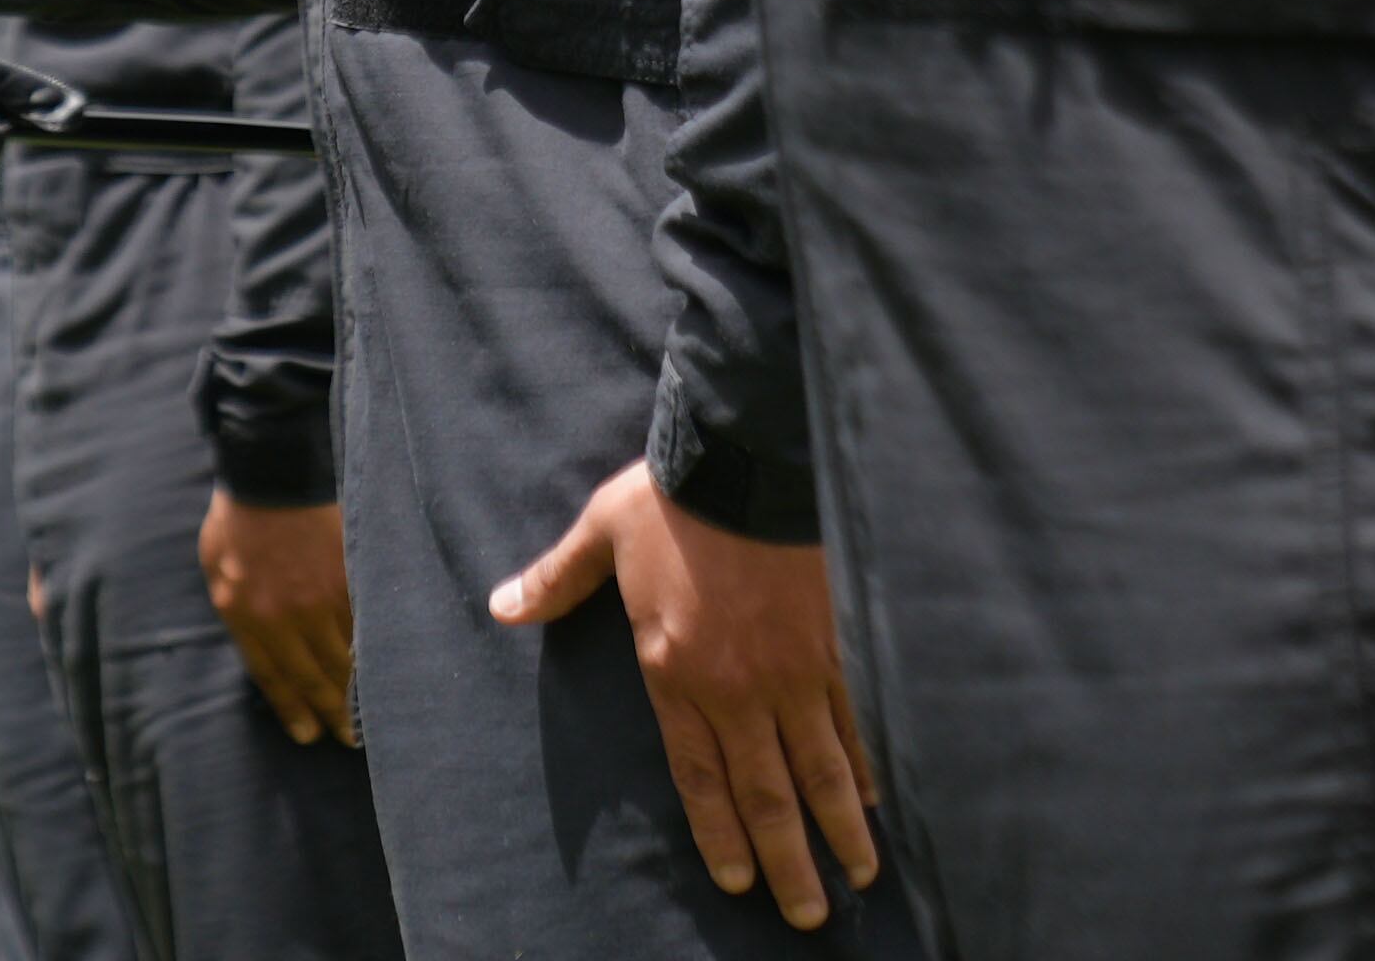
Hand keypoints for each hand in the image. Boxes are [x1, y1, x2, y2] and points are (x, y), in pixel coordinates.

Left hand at [203, 490, 358, 745]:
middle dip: (331, 713)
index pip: (272, 678)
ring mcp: (315, 600)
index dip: (293, 710)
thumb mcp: (215, 568)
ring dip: (355, 693)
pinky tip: (382, 671)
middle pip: (312, 678)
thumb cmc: (237, 519)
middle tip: (347, 738)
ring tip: (368, 717)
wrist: (271, 473)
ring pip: (341, 660)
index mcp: (242, 615)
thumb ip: (236, 607)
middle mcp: (280, 616)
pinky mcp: (344, 581)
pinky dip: (370, 652)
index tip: (309, 735)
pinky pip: (361, 628)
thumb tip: (254, 643)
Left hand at [495, 459, 876, 929]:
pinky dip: (861, 764)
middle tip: (803, 917)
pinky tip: (872, 800)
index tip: (739, 883)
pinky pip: (848, 721)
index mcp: (674, 671)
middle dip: (787, 860)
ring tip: (857, 879)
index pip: (699, 777)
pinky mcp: (830, 646)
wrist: (744, 460)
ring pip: (818, 770)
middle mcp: (736, 688)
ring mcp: (790, 672)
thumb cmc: (667, 500)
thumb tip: (502, 605)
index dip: (721, 837)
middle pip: (766, 794)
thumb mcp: (600, 535)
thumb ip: (556, 581)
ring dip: (837, 830)